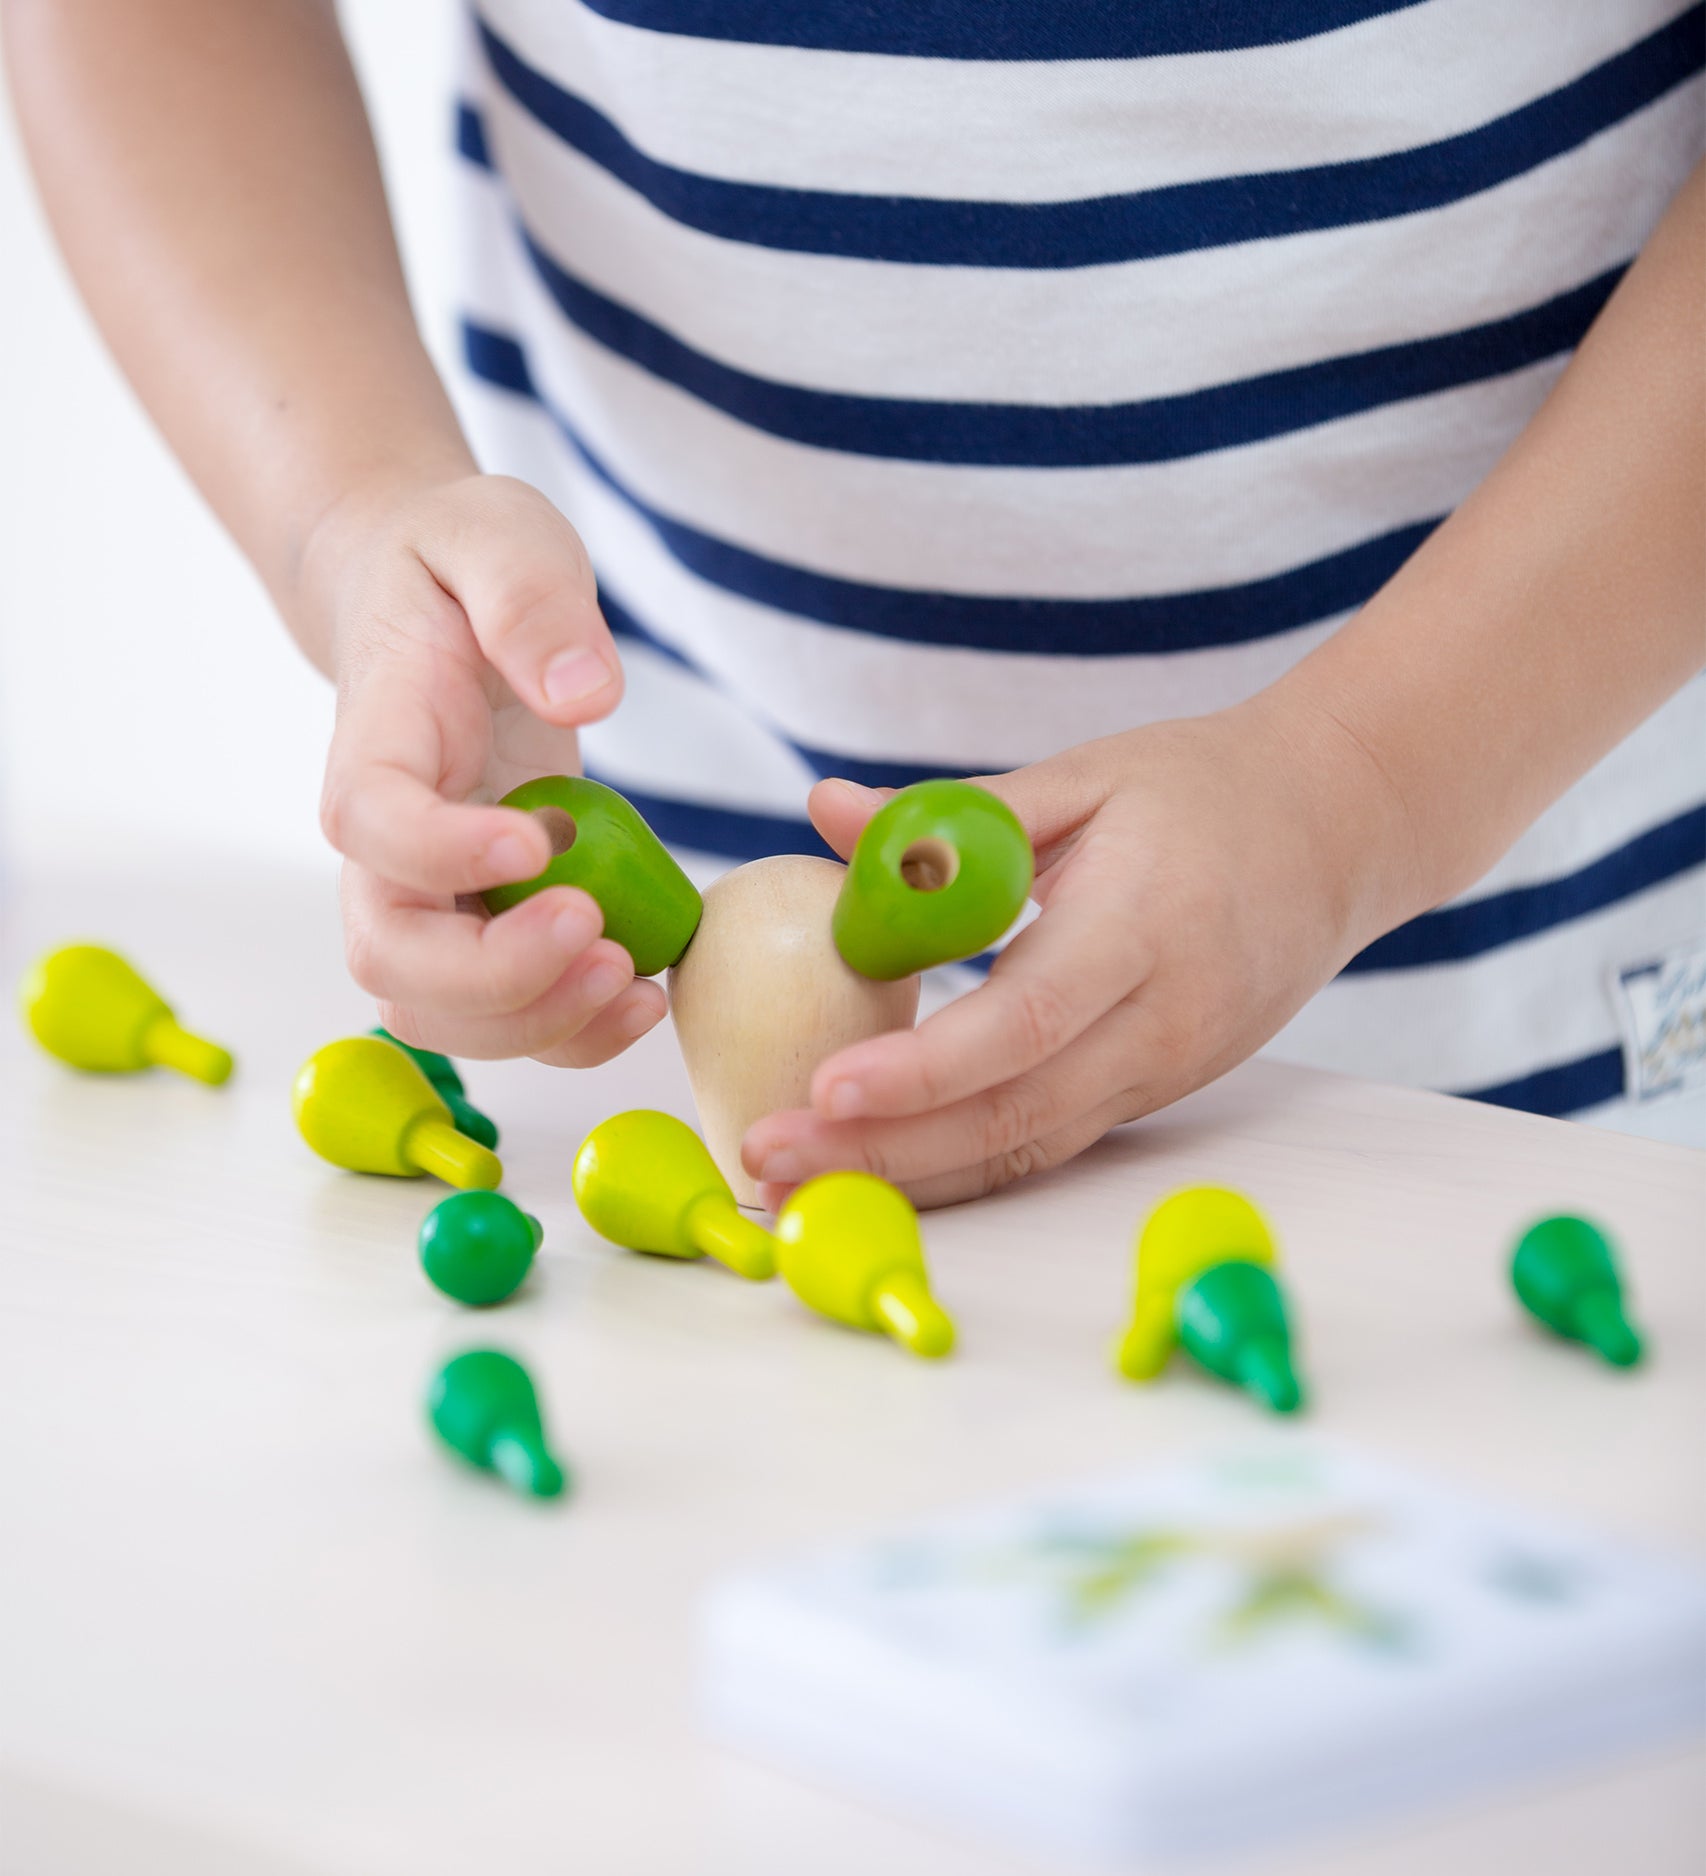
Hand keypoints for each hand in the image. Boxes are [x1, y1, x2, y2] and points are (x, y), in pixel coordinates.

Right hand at [303, 473, 667, 1062]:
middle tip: (601, 942)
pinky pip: (506, 1009)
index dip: (442, 850)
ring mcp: (428, 890)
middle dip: (495, 977)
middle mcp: (384, 839)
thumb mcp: (500, 536)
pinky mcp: (481, 918)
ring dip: (537, 1024)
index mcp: (376, 738)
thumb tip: (585, 691)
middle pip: (391, 955)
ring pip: (440, 1008)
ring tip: (637, 989)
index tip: (540, 842)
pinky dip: (571, 1030)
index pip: (371, 821)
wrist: (434, 604)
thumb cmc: (459, 564)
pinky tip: (646, 995)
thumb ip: (532, 603)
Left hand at [741, 701, 1417, 1206]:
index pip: (1025, 1018)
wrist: (1341, 832)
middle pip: (1014, 1114)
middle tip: (766, 1159)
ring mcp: (1165, 1069)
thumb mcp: (1086, 775)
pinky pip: (1048, 1144)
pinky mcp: (1155, 1090)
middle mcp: (1162, 1019)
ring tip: (793, 1182)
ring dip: (908, 1178)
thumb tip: (826, 815)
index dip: (925, 1067)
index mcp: (1143, 925)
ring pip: (1027, 1150)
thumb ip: (957, 814)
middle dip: (883, 1151)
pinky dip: (960, 1168)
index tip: (826, 1086)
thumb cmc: (1206, 789)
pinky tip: (877, 1170)